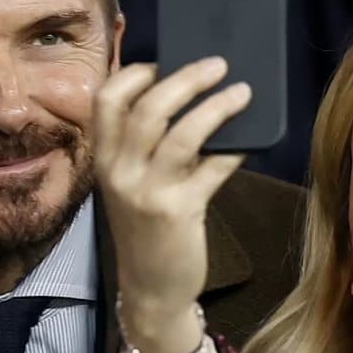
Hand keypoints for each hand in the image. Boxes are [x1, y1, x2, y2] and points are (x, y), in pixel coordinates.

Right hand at [94, 59, 249, 352]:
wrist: (151, 288)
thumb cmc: (147, 229)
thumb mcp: (131, 186)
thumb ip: (145, 148)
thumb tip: (189, 98)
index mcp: (103, 160)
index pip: (106, 100)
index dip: (134, 74)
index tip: (162, 63)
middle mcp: (119, 172)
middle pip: (149, 108)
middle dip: (186, 79)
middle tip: (217, 65)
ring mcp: (147, 192)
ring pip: (182, 133)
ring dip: (216, 107)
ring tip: (242, 92)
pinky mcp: (179, 211)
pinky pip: (213, 167)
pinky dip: (233, 149)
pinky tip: (248, 142)